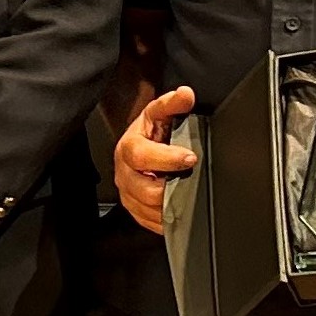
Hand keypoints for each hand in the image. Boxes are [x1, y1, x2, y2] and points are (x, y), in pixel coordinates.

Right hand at [113, 86, 196, 234]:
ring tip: (186, 192)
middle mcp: (125, 174)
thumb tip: (185, 94)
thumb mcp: (159, 114)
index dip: (166, 158)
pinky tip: (178, 207)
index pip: (141, 156)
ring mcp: (129, 194)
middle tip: (191, 180)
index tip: (190, 158)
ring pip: (148, 209)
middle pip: (144, 190)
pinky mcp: (135, 210)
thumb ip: (172, 104)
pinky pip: (150, 221)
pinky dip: (166, 217)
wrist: (141, 150)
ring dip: (170, 203)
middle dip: (170, 187)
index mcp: (128, 149)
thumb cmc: (150, 134)